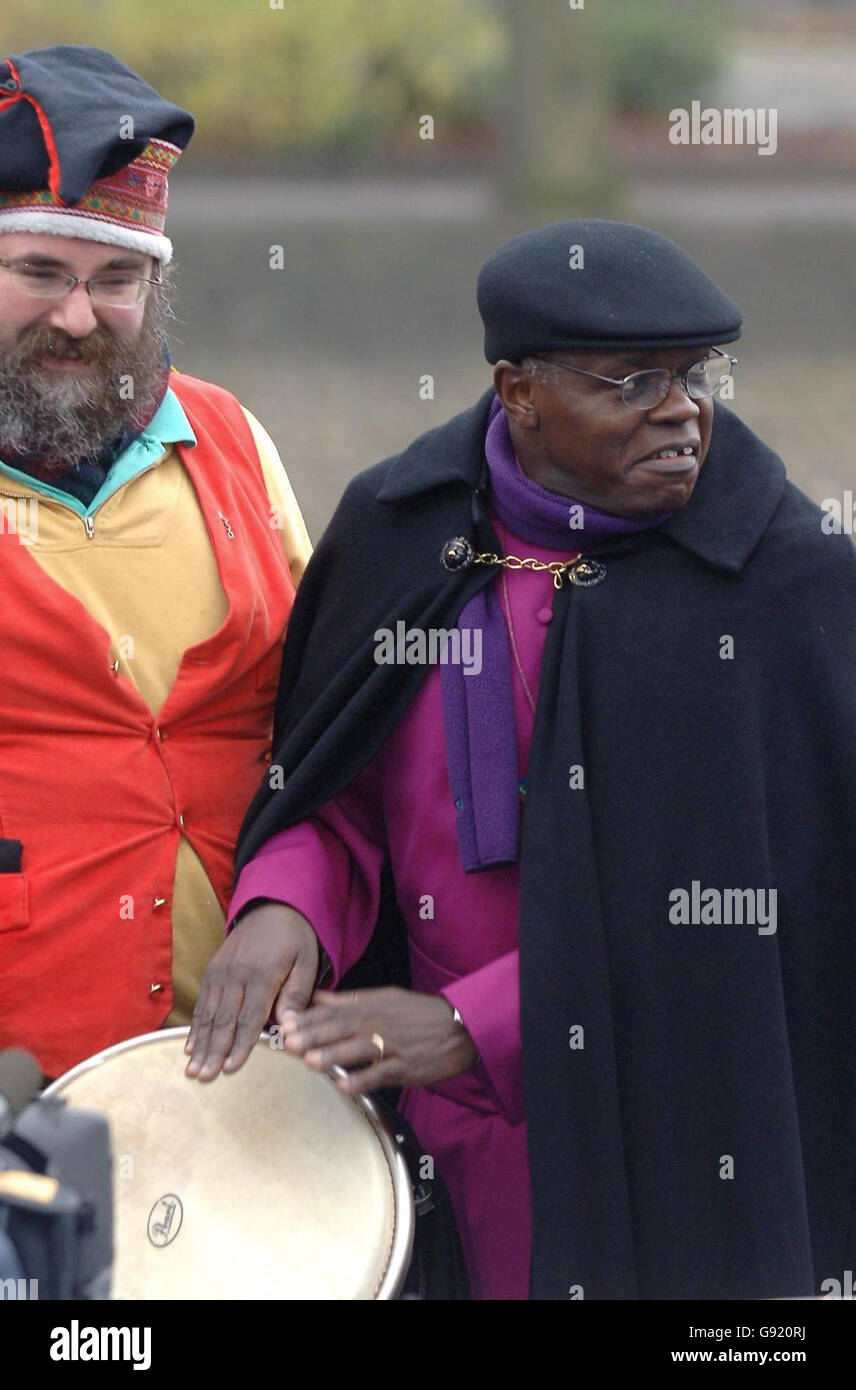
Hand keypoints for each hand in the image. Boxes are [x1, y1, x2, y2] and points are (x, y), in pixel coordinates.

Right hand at [185, 901, 318, 1081]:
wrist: (273, 906)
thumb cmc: (294, 938)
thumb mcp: (306, 962)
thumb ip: (296, 996)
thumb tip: (289, 1029)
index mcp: (262, 974)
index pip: (249, 1017)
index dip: (240, 1045)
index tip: (231, 1069)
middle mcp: (236, 975)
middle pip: (223, 1020)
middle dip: (213, 1051)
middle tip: (204, 1078)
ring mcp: (220, 972)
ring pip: (208, 1015)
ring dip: (200, 1044)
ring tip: (192, 1070)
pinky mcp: (212, 970)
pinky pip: (202, 1003)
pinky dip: (195, 1027)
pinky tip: (189, 1047)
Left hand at [280, 986, 477, 1092]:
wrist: (459, 1027)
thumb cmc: (419, 1014)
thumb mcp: (385, 998)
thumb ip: (349, 999)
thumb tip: (317, 996)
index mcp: (372, 1006)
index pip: (335, 1010)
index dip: (310, 1017)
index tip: (286, 1023)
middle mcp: (379, 1023)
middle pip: (343, 1028)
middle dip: (315, 1035)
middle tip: (290, 1042)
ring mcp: (393, 1046)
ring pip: (359, 1049)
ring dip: (334, 1055)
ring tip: (311, 1061)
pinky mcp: (406, 1067)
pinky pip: (382, 1074)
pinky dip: (363, 1079)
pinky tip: (345, 1086)